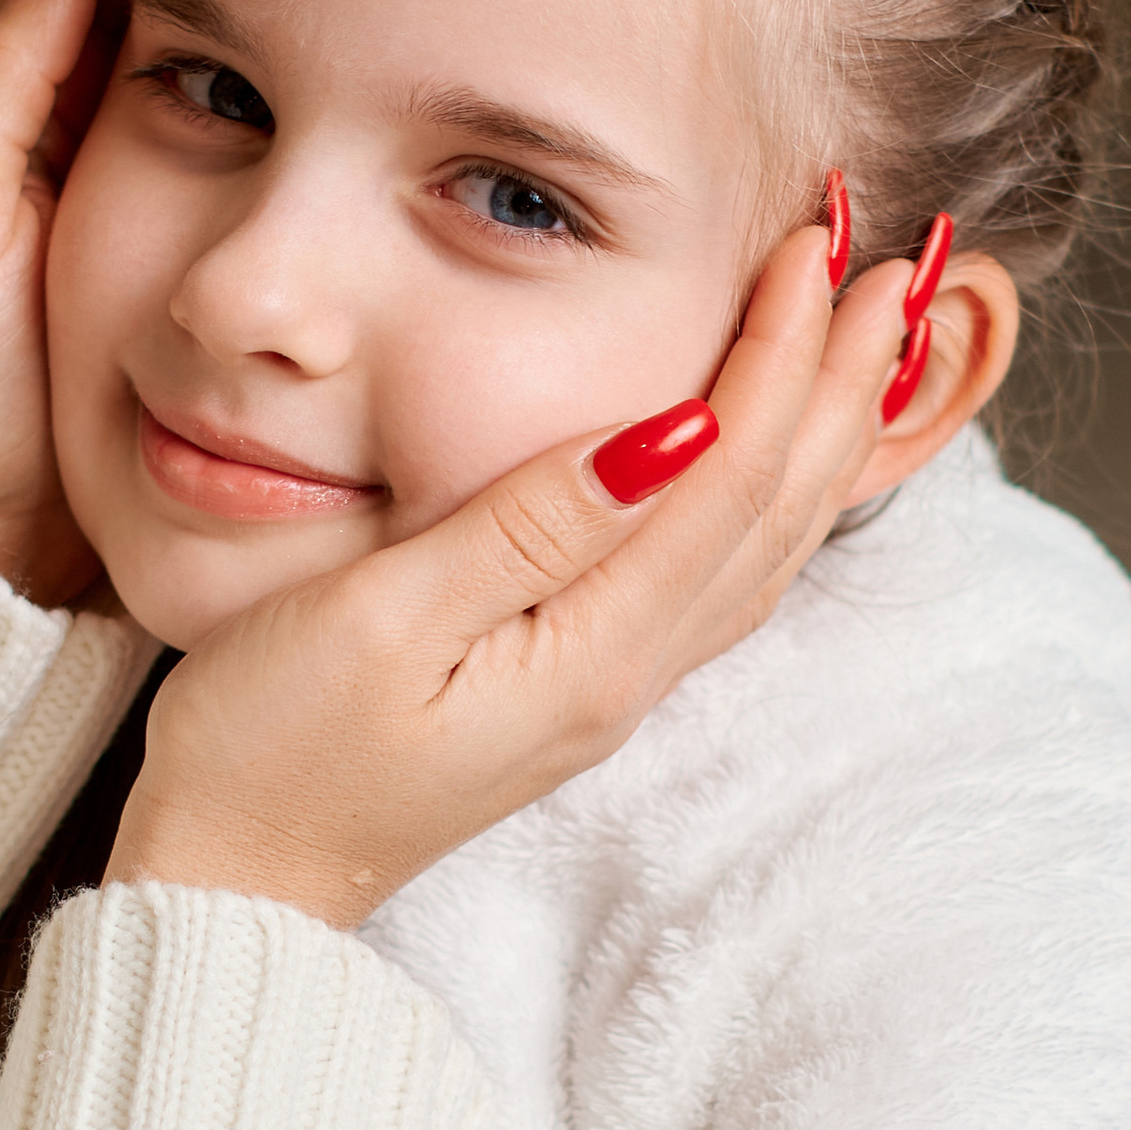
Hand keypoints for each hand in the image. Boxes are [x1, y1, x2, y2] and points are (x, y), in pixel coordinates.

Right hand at [111, 218, 908, 926]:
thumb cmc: (270, 747)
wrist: (234, 883)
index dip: (780, 356)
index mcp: (589, 651)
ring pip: (758, 548)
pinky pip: (713, 578)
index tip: (815, 246)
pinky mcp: (574, 689)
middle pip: (773, 512)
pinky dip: (768, 498)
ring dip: (823, 439)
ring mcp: (607, 690)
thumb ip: (524, 527)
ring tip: (871, 343)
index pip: (725, 475)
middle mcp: (626, 676)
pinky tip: (771, 458)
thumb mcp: (380, 620)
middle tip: (897, 267)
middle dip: (840, 384)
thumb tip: (665, 432)